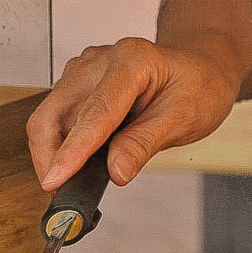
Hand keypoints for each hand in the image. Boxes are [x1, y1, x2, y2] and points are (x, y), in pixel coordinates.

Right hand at [27, 37, 238, 190]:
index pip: (95, 113)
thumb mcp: (183, 119)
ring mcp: (86, 70)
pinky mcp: (80, 84)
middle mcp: (101, 61)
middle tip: (58, 191)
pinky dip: (62, 144)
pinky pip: (60, 116)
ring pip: (50, 116)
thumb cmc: (199, 89)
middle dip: (48, 156)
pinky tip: (76, 164)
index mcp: (132, 61)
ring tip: (69, 182)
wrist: (202, 71)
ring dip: (52, 152)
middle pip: (54, 112)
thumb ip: (145, 143)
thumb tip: (115, 171)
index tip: (56, 179)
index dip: (72, 150)